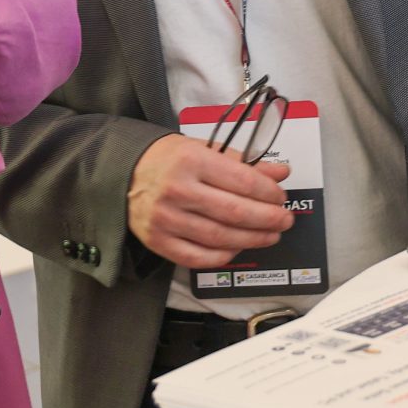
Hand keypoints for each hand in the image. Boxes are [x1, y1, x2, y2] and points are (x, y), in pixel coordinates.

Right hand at [126, 134, 293, 270]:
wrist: (123, 173)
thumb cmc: (169, 159)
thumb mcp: (205, 149)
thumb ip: (243, 163)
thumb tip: (280, 174)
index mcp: (191, 160)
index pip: (243, 181)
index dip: (269, 193)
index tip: (281, 198)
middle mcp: (177, 189)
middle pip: (235, 213)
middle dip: (268, 219)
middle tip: (284, 221)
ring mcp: (166, 218)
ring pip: (220, 237)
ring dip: (253, 239)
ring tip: (270, 235)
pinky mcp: (158, 241)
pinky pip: (198, 257)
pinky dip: (224, 256)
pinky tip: (238, 247)